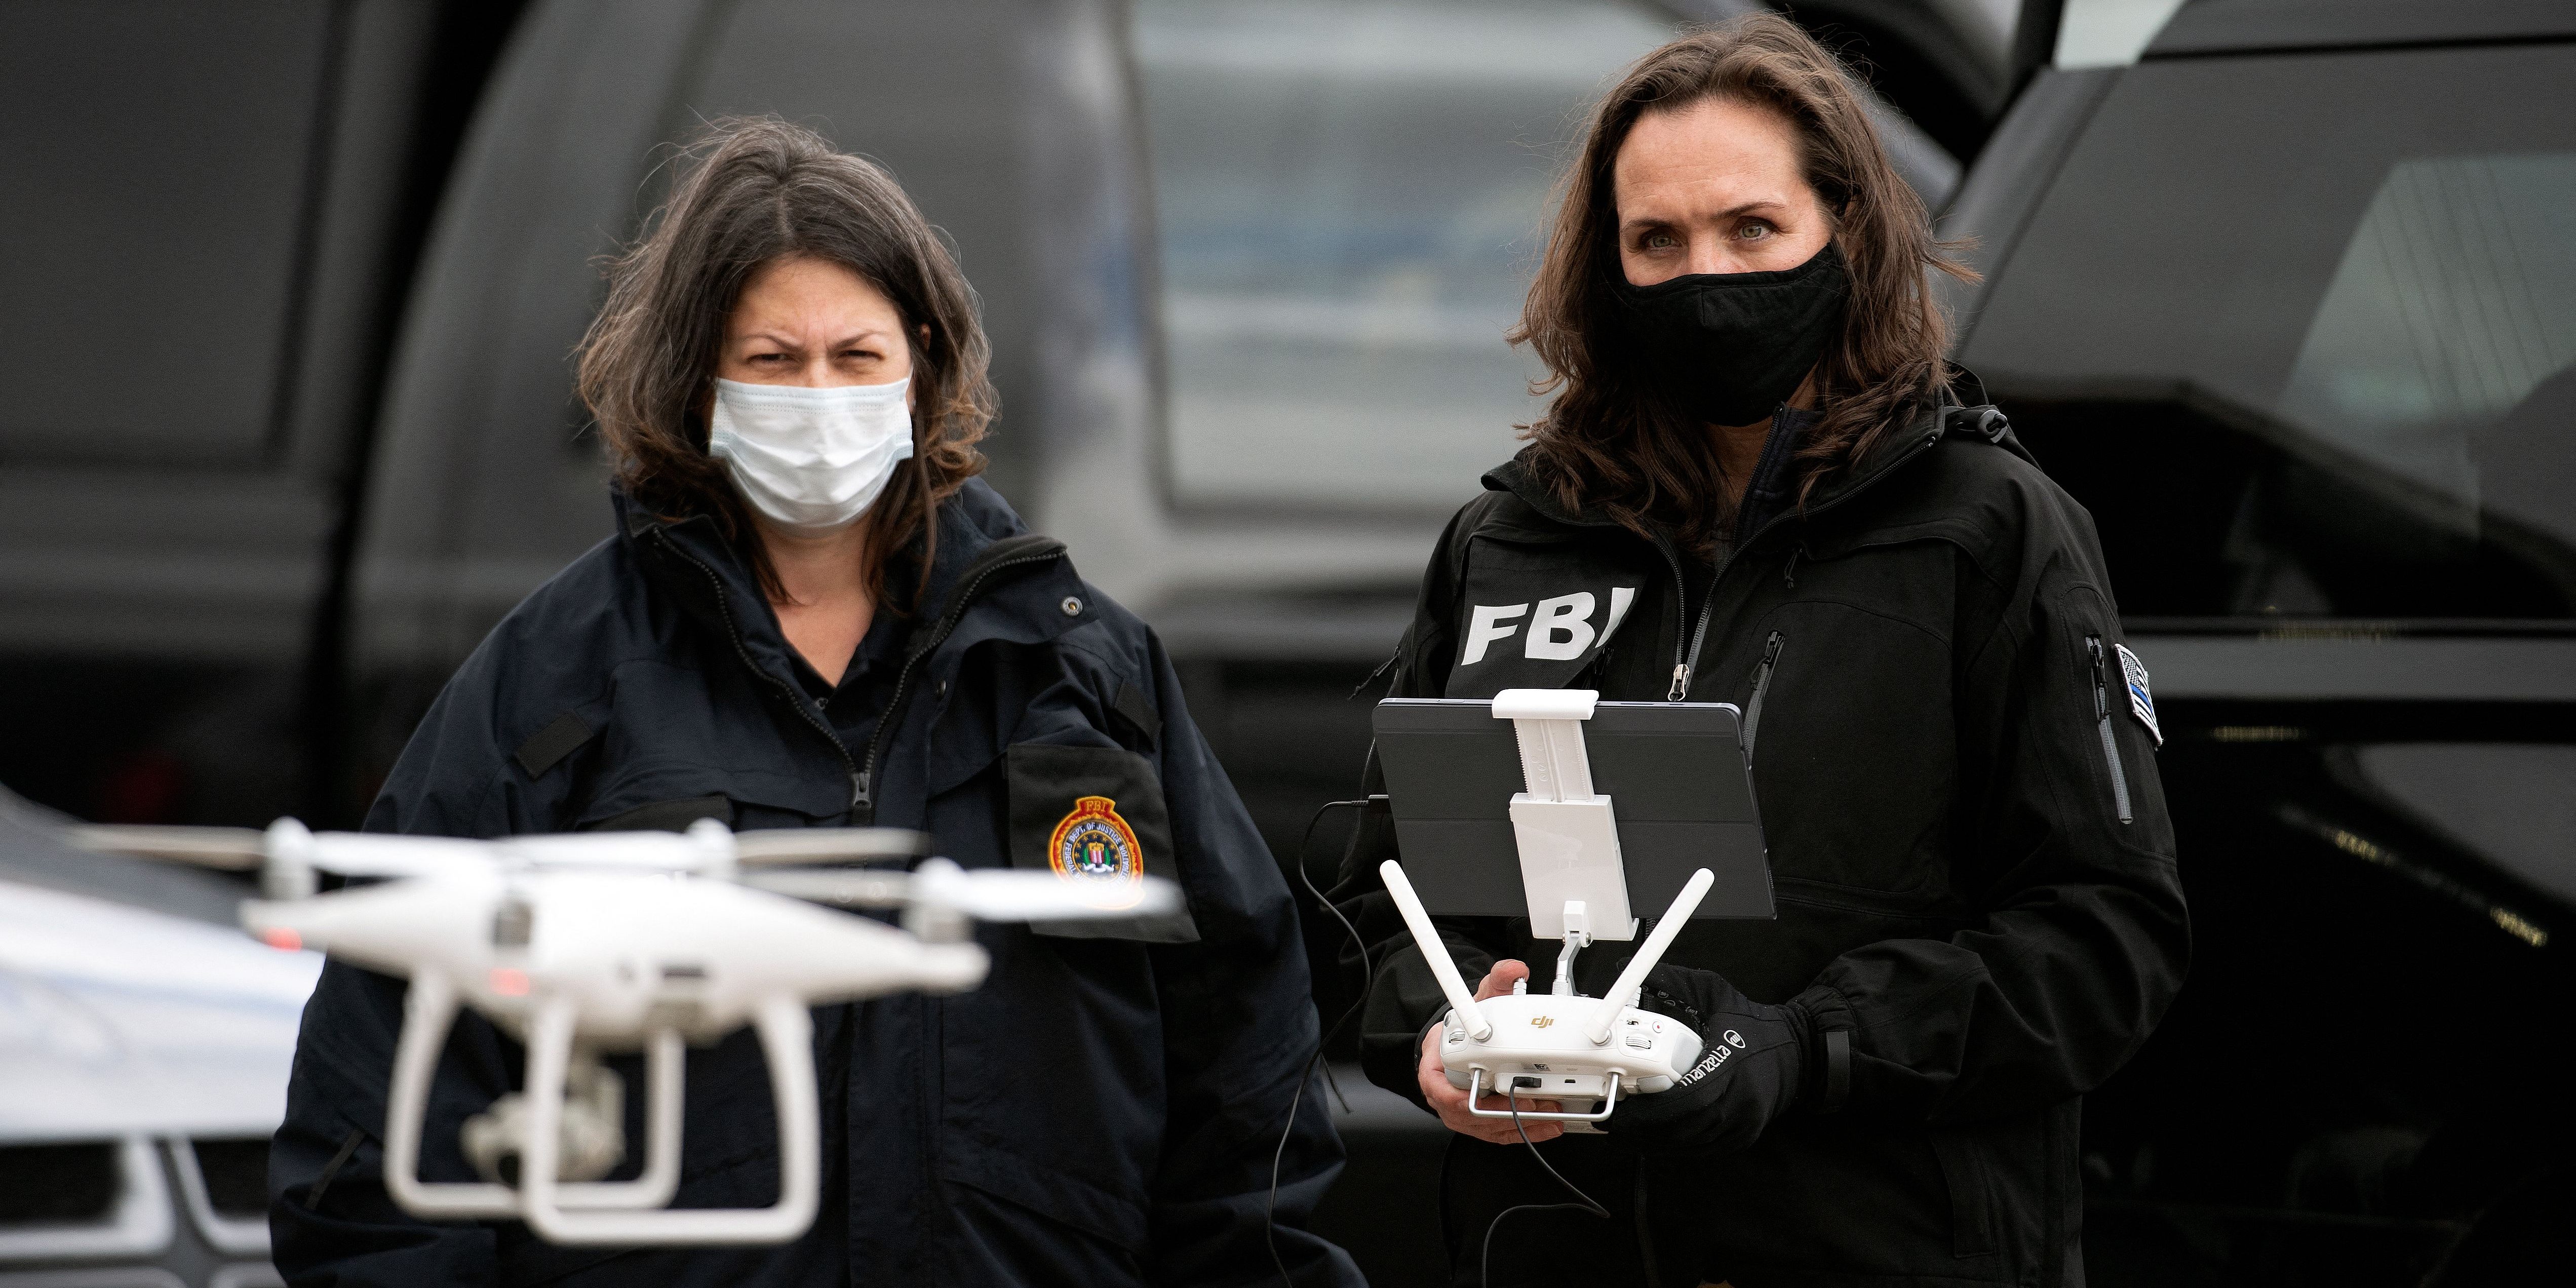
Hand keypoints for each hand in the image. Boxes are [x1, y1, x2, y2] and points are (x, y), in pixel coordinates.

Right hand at [1417, 960, 1565, 1143]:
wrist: (1456, 1043)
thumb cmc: (1461, 1029)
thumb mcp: (1476, 1001)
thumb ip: (1496, 983)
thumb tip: (1513, 969)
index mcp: (1434, 1068)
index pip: (1438, 1087)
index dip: (1458, 1096)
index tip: (1479, 1094)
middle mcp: (1445, 1094)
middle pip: (1469, 1115)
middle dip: (1504, 1113)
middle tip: (1532, 1103)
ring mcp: (1462, 1112)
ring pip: (1488, 1128)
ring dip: (1519, 1125)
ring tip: (1547, 1116)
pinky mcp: (1480, 1122)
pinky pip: (1499, 1133)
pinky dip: (1524, 1131)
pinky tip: (1546, 1125)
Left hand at [1599, 962, 1810, 1154]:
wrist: (1797, 1051)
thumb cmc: (1753, 1024)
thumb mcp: (1714, 992)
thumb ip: (1672, 982)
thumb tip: (1629, 970)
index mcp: (1732, 1068)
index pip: (1687, 1100)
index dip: (1650, 1112)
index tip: (1621, 1108)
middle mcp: (1740, 1103)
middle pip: (1683, 1130)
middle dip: (1642, 1130)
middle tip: (1612, 1122)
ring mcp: (1743, 1124)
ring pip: (1690, 1144)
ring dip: (1653, 1141)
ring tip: (1625, 1131)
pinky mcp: (1742, 1136)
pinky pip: (1702, 1149)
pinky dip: (1675, 1145)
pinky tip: (1653, 1137)